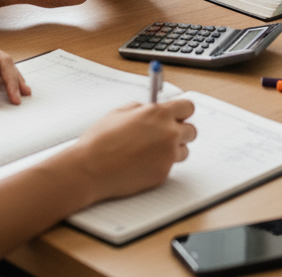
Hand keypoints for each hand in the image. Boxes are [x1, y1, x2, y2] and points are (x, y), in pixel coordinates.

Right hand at [71, 99, 196, 200]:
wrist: (90, 169)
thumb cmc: (101, 140)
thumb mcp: (120, 112)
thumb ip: (141, 108)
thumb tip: (150, 109)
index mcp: (158, 114)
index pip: (187, 107)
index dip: (181, 110)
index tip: (177, 114)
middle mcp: (168, 134)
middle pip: (191, 130)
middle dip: (180, 131)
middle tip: (165, 133)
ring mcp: (167, 156)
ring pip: (183, 151)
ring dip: (172, 149)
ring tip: (150, 150)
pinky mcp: (163, 175)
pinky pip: (169, 166)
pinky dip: (160, 164)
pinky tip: (141, 163)